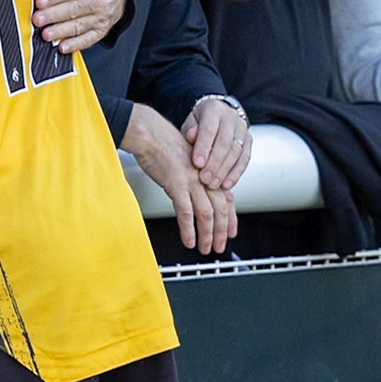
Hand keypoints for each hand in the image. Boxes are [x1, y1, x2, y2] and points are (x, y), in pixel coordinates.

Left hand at [33, 0, 125, 51]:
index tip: (39, 0)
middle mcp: (98, 2)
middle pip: (74, 10)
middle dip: (54, 15)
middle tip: (37, 19)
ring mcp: (100, 18)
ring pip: (79, 26)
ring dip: (61, 31)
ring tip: (45, 35)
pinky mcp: (100, 31)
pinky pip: (88, 40)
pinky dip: (75, 44)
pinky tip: (62, 47)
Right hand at [124, 106, 235, 255]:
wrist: (150, 133)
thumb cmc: (163, 145)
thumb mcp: (186, 161)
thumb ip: (194, 178)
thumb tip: (196, 194)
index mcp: (208, 172)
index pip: (226, 200)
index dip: (230, 219)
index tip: (230, 232)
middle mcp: (204, 177)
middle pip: (220, 210)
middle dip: (221, 232)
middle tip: (219, 246)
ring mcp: (192, 181)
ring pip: (207, 214)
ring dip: (207, 235)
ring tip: (205, 248)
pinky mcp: (177, 184)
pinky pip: (186, 212)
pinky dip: (189, 229)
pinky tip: (189, 240)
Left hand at [183, 96, 250, 189]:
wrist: (217, 114)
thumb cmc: (199, 122)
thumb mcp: (190, 122)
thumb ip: (190, 130)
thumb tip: (191, 136)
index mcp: (214, 110)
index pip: (209, 129)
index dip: (203, 147)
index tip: (197, 164)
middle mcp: (231, 118)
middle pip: (225, 142)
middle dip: (214, 163)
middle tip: (205, 179)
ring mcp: (242, 130)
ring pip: (236, 152)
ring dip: (224, 171)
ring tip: (213, 185)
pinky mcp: (249, 141)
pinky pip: (244, 159)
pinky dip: (235, 174)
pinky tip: (226, 185)